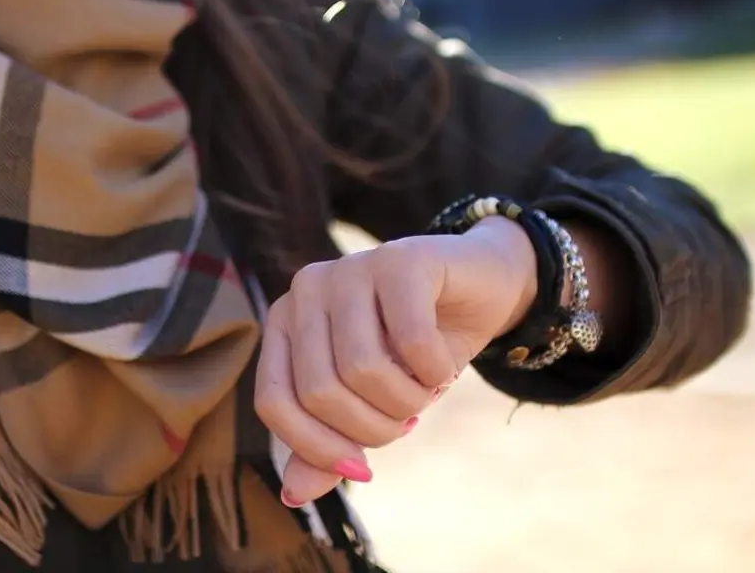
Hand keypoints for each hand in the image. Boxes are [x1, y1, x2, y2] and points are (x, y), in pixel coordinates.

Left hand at [254, 216, 537, 505]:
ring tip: (423, 391)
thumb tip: (293, 495)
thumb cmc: (415, 352)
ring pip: (362, 370)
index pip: (273, 402)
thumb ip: (328, 445)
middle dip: (372, 428)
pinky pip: (411, 341)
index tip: (363, 470)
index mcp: (285, 322)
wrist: (481, 288)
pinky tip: (442, 367)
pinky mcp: (402, 259)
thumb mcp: (370, 404)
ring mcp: (352, 267)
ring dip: (406, 401)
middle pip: (320, 391)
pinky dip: (434, 373)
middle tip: (406, 420)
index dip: (317, 449)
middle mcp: (307, 289)